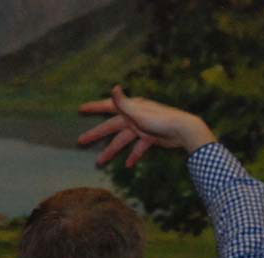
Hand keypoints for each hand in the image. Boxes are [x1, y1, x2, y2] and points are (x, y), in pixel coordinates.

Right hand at [78, 85, 215, 166]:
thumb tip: (114, 87)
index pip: (108, 106)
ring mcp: (143, 127)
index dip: (94, 107)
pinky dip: (133, 155)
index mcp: (130, 108)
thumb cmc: (160, 119)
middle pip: (111, 126)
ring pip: (122, 140)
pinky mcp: (151, 137)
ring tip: (99, 162)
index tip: (80, 109)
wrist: (183, 130)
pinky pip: (139, 147)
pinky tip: (128, 165)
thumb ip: (123, 102)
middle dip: (96, 134)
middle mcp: (135, 116)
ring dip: (111, 151)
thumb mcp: (138, 112)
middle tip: (80, 141)